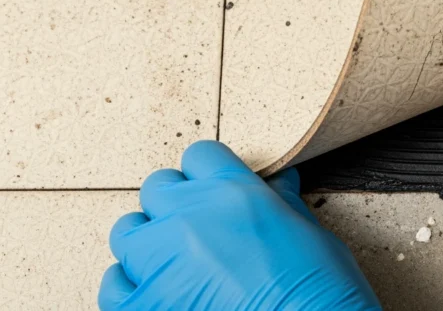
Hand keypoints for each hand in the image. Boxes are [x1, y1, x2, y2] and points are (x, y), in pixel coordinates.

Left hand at [99, 141, 380, 310]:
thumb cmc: (319, 286)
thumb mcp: (307, 231)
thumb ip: (280, 204)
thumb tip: (279, 186)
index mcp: (232, 191)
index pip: (199, 157)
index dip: (208, 175)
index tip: (215, 191)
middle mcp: (189, 218)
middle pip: (158, 188)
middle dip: (175, 204)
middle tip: (198, 228)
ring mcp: (160, 263)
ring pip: (128, 232)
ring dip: (148, 243)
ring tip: (174, 261)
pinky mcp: (144, 305)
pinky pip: (113, 285)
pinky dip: (130, 286)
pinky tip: (155, 291)